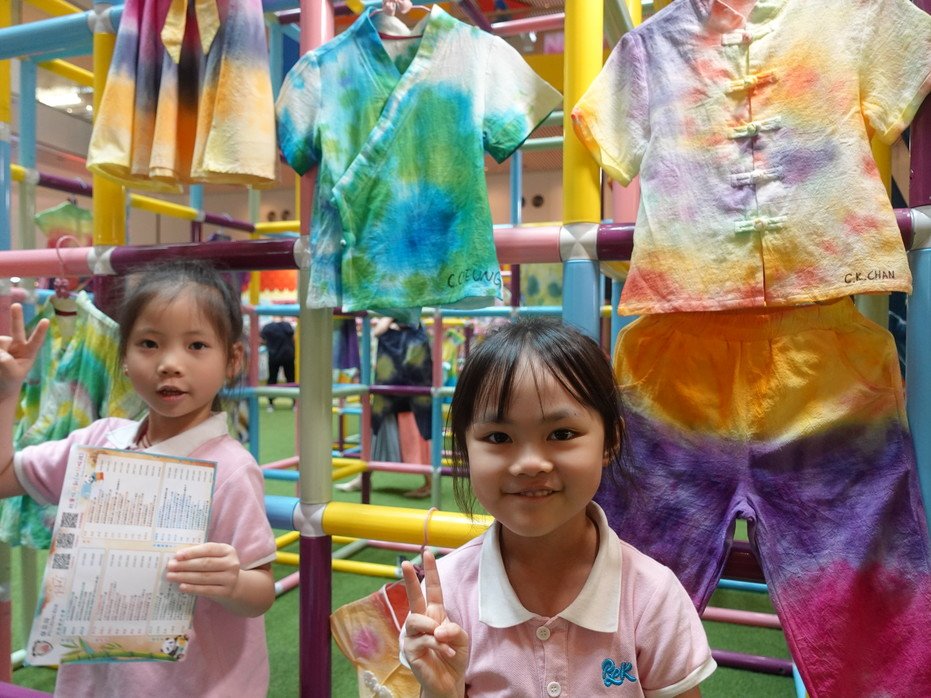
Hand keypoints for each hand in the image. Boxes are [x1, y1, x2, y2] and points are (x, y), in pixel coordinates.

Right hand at [0, 304, 47, 400]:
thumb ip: (6, 361)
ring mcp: (3, 346)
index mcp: (28, 353)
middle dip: (16, 317)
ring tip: (0, 367)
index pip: (35, 341)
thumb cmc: (9, 381)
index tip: (46, 321)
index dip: (40, 332)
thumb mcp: (11, 373)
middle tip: (16, 305)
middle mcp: (16, 346)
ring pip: (0, 342)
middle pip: (17, 329)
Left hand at [167, 542, 241, 600]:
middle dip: (185, 565)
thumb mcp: (214, 556)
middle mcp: (232, 563)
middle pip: (205, 563)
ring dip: (185, 577)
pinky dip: (192, 588)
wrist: (234, 585)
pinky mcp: (226, 592)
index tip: (177, 555)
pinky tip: (181, 586)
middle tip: (170, 566)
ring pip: (204, 577)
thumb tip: (177, 557)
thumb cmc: (218, 567)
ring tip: (171, 576)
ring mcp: (230, 578)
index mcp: (228, 550)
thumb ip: (199, 554)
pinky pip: (206, 590)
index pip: (208, 549)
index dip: (192, 552)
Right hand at [401, 551, 468, 697]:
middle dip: (410, 579)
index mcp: (435, 614)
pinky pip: (424, 640)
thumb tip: (437, 629)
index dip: (430, 571)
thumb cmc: (453, 656)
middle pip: (413, 597)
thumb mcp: (461, 639)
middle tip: (405, 563)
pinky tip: (448, 652)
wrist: (449, 681)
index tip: (427, 553)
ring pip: (417, 620)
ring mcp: (413, 635)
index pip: (432, 589)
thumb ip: (453, 629)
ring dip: (433, 629)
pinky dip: (439, 645)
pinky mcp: (410, 650)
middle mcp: (421, 621)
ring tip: (444, 640)